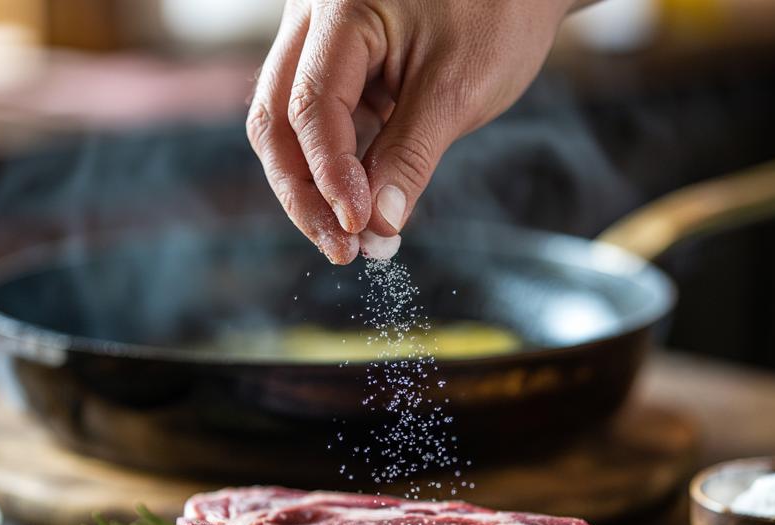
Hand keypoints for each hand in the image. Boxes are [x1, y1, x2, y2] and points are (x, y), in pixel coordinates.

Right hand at [248, 0, 579, 263]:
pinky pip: (314, 120)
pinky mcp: (334, 63)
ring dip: (312, 186)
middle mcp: (311, 18)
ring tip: (352, 239)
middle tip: (342, 249)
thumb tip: (376, 226)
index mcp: (339, 8)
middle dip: (302, 192)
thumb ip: (410, 156)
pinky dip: (332, 166)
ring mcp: (316, 40)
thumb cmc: (498, 12)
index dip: (329, 176)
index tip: (357, 229)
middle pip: (276, 119)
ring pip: (286, 125)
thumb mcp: (459, 89)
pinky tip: (359, 205)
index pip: (310, 105)